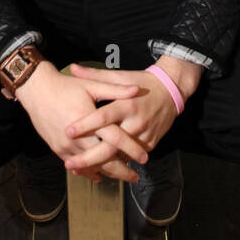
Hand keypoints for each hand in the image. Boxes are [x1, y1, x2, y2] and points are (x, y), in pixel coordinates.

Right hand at [15, 61, 144, 182]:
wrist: (36, 91)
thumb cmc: (66, 86)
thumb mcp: (92, 85)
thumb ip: (116, 90)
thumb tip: (137, 89)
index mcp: (90, 121)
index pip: (116, 139)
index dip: (131, 148)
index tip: (144, 157)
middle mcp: (78, 138)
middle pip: (104, 160)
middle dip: (121, 171)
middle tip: (135, 177)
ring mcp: (66, 146)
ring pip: (90, 166)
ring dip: (106, 173)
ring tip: (121, 178)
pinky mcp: (58, 149)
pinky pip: (76, 165)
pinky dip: (88, 172)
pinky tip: (98, 176)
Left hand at [62, 56, 201, 173]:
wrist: (171, 91)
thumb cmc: (140, 82)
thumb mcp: (119, 76)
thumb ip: (94, 75)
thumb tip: (72, 68)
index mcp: (126, 104)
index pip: (103, 117)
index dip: (86, 125)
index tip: (68, 132)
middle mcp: (135, 122)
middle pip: (110, 146)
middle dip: (89, 158)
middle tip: (70, 164)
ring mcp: (143, 135)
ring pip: (120, 157)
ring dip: (99, 166)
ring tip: (78, 171)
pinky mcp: (149, 144)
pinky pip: (130, 158)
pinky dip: (115, 165)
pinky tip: (98, 171)